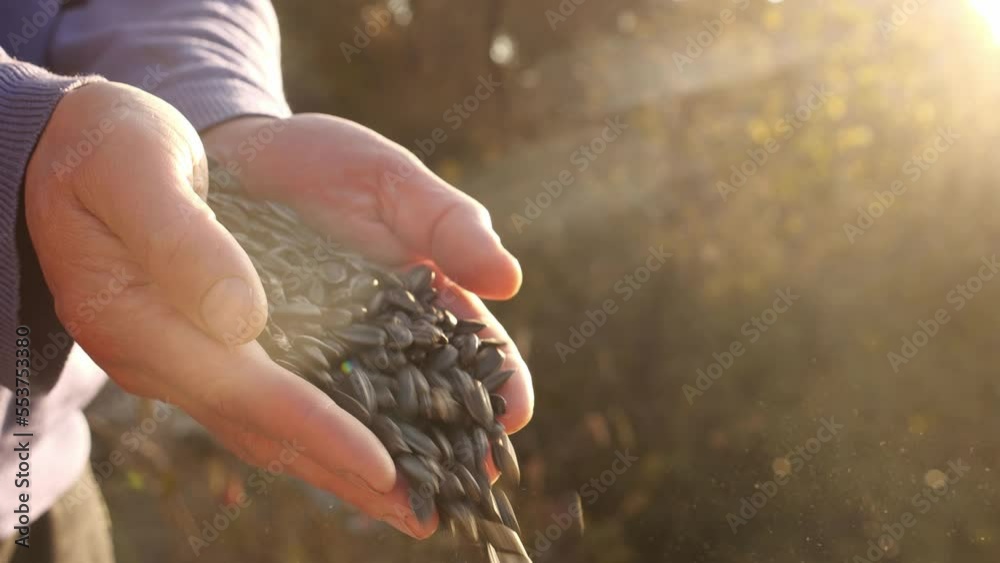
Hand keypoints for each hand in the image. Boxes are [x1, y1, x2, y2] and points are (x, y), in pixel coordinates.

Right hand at [25, 83, 423, 536]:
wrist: (81, 145)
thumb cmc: (109, 143)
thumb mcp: (135, 168)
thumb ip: (181, 241)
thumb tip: (242, 319)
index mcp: (139, 318)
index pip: (244, 389)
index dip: (317, 429)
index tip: (384, 466)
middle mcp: (164, 358)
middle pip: (266, 431)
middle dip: (347, 473)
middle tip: (426, 513)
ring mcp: (184, 359)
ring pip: (271, 427)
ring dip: (342, 465)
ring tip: (411, 498)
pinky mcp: (207, 347)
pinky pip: (270, 400)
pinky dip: (322, 427)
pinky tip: (372, 437)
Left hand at [202, 114, 534, 510]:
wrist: (235, 158)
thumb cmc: (324, 164)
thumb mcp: (393, 181)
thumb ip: (449, 224)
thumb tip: (508, 279)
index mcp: (423, 297)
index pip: (472, 349)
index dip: (497, 382)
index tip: (514, 412)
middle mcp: (378, 341)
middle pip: (423, 403)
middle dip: (448, 447)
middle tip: (468, 489)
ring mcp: (322, 361)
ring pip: (362, 422)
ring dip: (386, 465)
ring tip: (408, 508)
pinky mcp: (265, 369)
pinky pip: (289, 412)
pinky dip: (313, 444)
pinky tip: (329, 473)